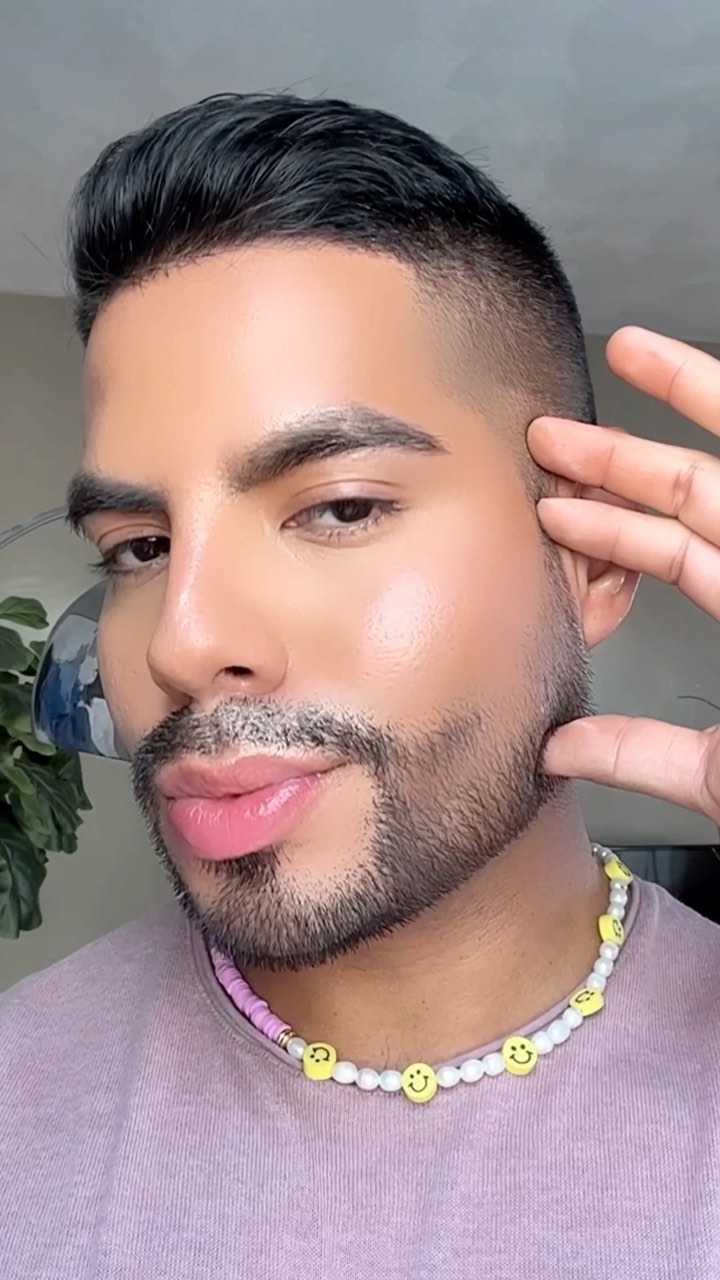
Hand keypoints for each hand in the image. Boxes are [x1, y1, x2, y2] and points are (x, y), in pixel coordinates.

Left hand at [527, 326, 719, 823]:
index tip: (551, 508)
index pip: (673, 553)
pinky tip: (705, 371)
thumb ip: (644, 752)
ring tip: (629, 348)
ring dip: (693, 393)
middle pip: (697, 491)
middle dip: (622, 457)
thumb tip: (557, 749)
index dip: (610, 527)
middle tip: (549, 433)